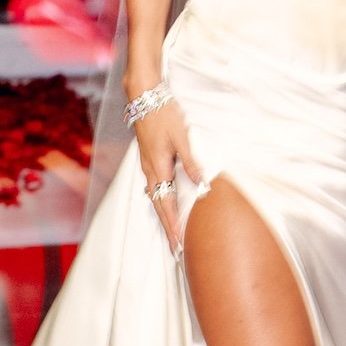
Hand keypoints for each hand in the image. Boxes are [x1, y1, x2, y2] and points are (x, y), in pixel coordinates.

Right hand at [134, 94, 201, 254]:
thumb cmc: (163, 114)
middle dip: (167, 228)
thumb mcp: (182, 136)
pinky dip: (160, 201)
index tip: (179, 244)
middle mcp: (150, 170)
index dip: (173, 225)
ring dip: (164, 216)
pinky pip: (154, 186)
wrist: (143, 96)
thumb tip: (202, 183)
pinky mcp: (149, 159)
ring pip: (155, 197)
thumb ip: (192, 160)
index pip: (166, 205)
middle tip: (175, 249)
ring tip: (172, 232)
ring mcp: (147, 165)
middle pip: (158, 206)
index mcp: (158, 168)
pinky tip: (165, 203)